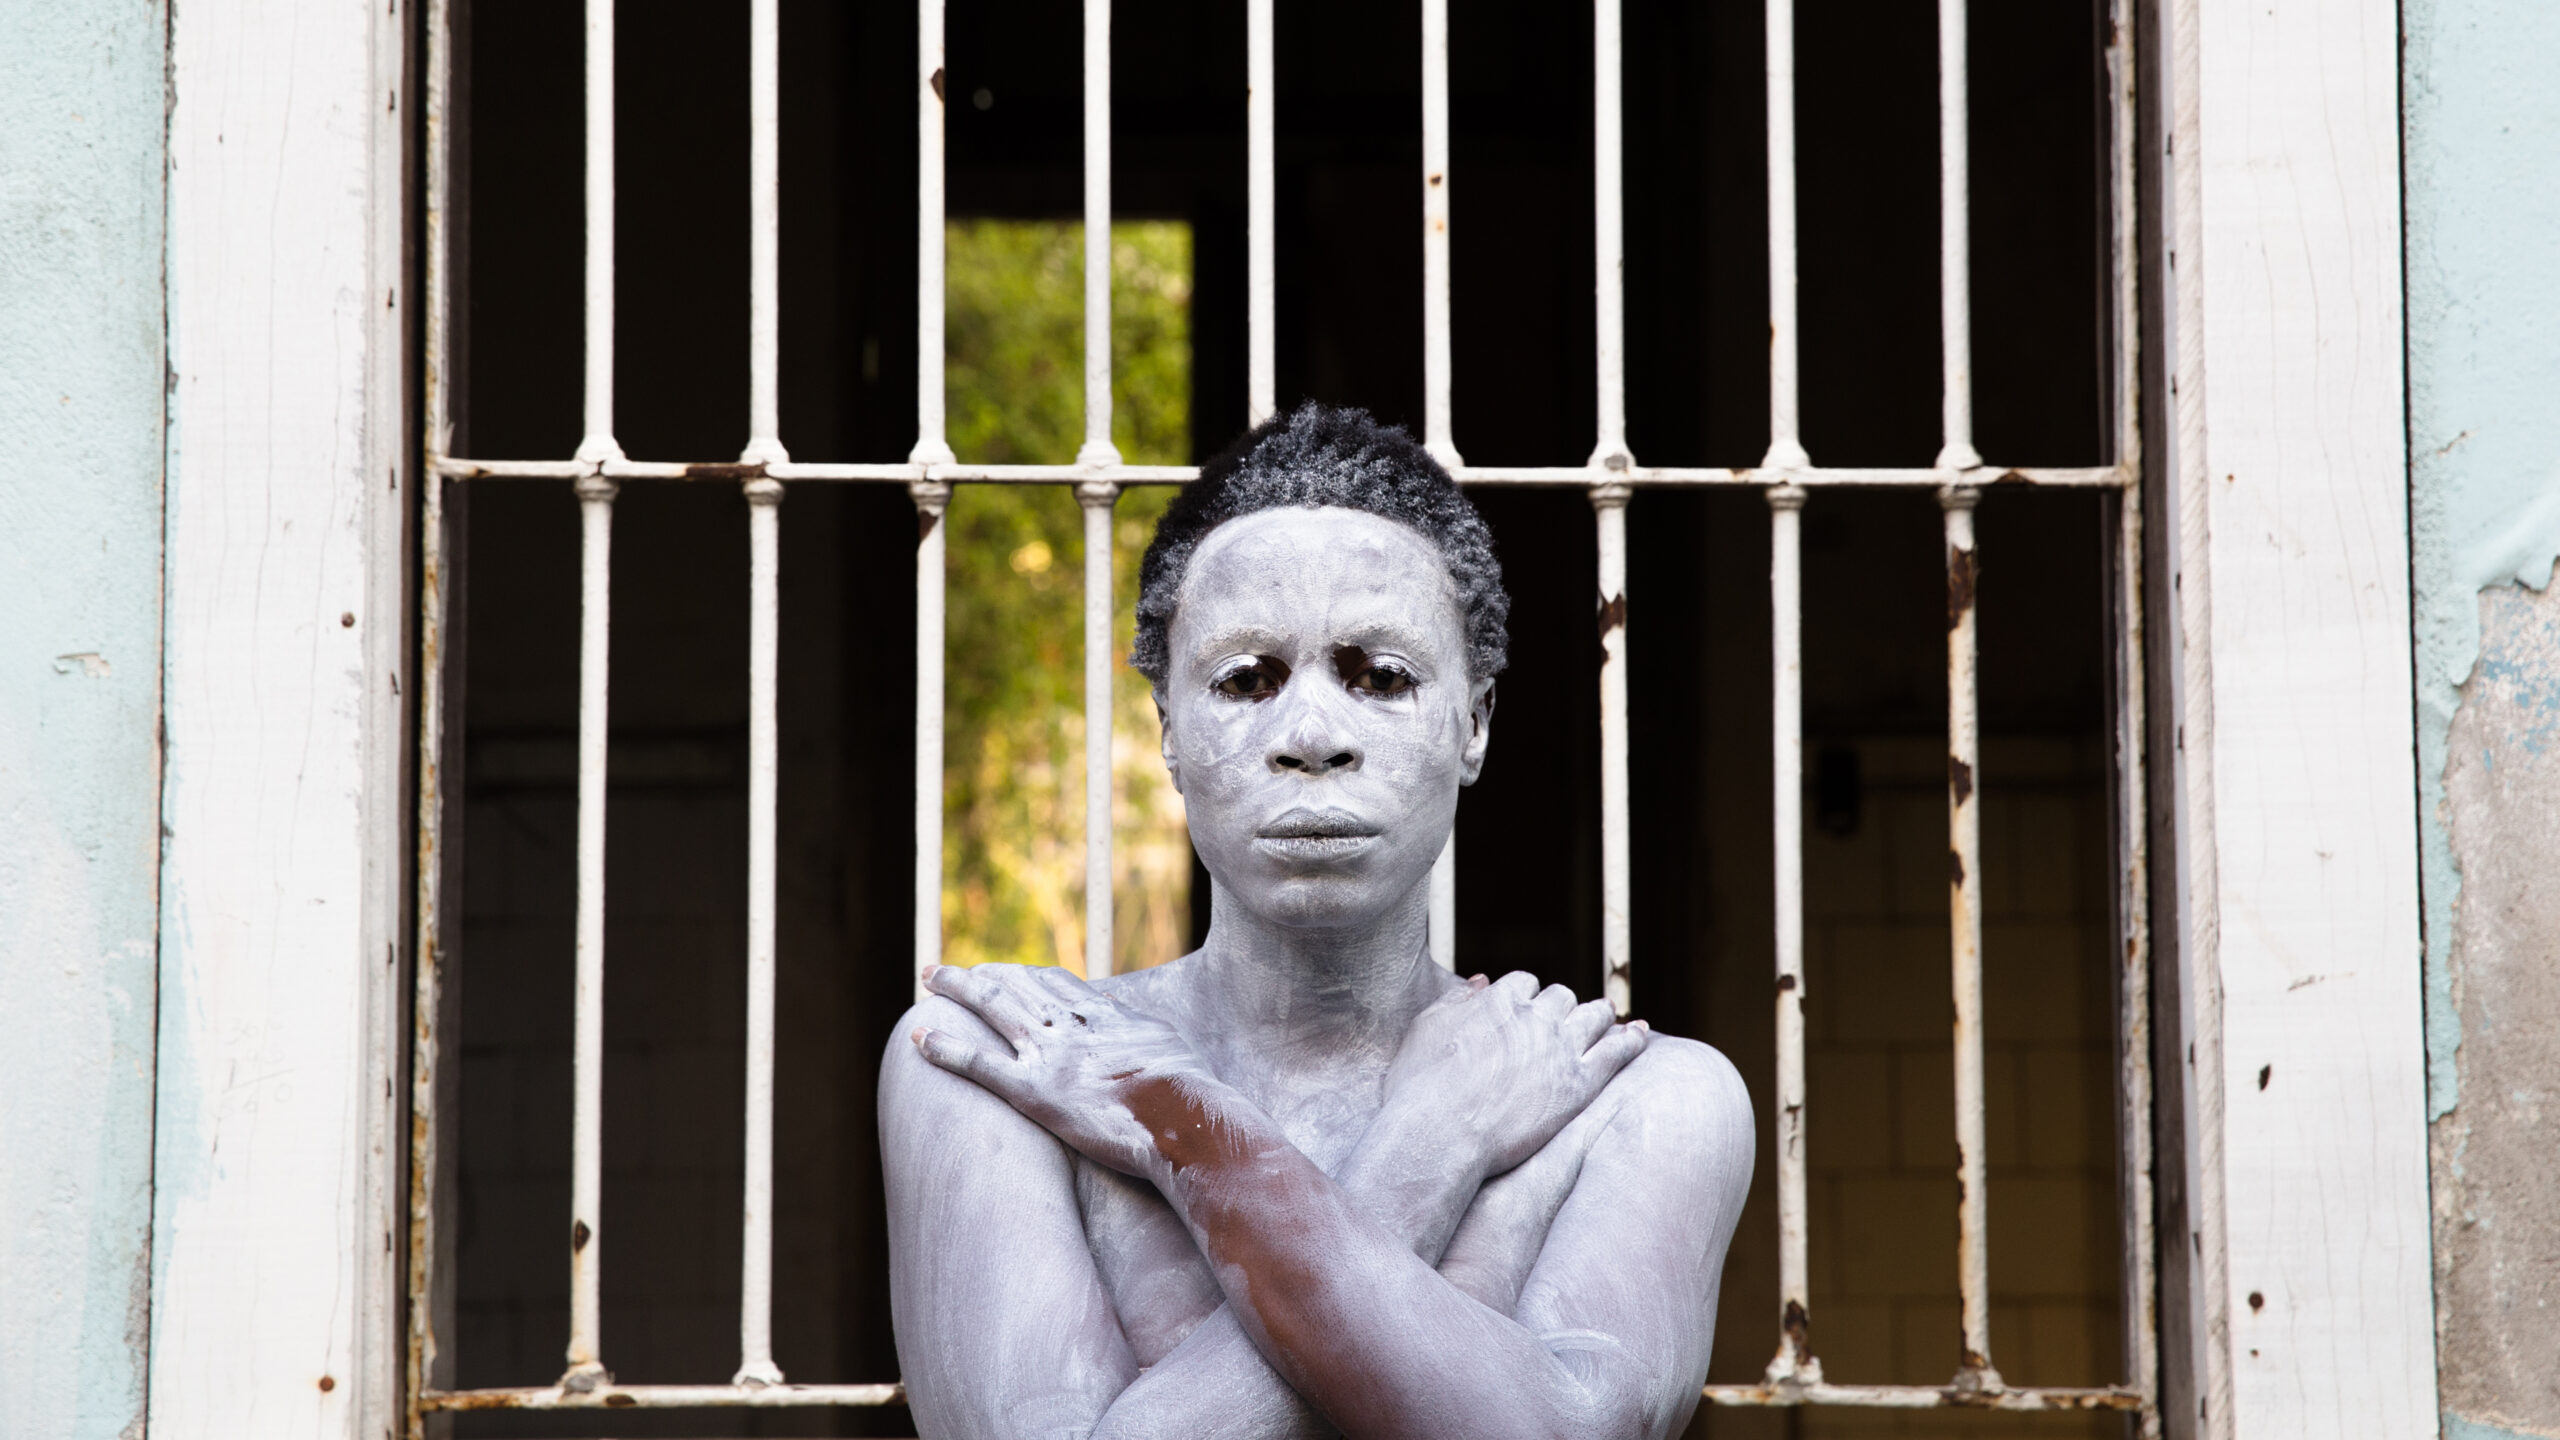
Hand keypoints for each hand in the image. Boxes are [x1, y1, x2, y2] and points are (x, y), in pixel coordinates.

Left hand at [914, 963, 1223, 1182]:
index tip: (1011, 971)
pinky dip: (946, 1048)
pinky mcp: (1033, 1092)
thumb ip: (1140, 1031)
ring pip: (992, 1009)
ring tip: (928, 976)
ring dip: (957, 989)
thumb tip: (1130, 1022)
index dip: (1029, 976)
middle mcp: (1070, 1027)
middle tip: (952, 967)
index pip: (1058, 984)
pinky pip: (979, 1064)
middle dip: (981, 975)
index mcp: (1104, 1016)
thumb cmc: (1189, 1092)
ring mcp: (1049, 1056)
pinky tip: (918, 1037)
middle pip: (1017, 987)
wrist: (1184, 1117)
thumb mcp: (1169, 1045)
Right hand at [1379, 972, 1645, 1179]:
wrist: (1441, 1132)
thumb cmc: (1420, 1087)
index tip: (1525, 1010)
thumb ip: (1456, 1002)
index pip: (1523, 983)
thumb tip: (1481, 980)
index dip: (1526, 997)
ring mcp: (1561, 1048)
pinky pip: (1618, 1050)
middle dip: (1561, 1007)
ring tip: (1607, 1019)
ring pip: (1593, 1015)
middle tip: (1563, 1022)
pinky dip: (1632, 1038)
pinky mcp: (1580, 1084)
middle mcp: (1534, 1016)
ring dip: (1599, 1015)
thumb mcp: (1425, 1030)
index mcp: (1497, 999)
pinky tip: (1640, 1033)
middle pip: (1561, 997)